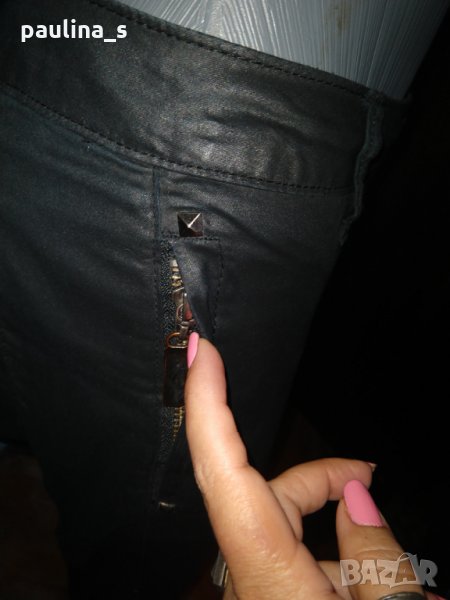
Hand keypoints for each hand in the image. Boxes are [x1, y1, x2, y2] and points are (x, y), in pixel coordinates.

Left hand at [185, 335, 439, 599]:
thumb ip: (376, 555)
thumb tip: (357, 497)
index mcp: (270, 579)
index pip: (224, 475)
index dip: (208, 406)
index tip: (203, 352)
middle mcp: (251, 583)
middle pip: (270, 495)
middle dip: (319, 475)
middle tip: (370, 473)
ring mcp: (255, 591)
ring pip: (282, 523)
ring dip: (334, 520)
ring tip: (391, 540)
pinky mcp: (265, 597)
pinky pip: (285, 551)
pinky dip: (325, 546)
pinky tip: (366, 571)